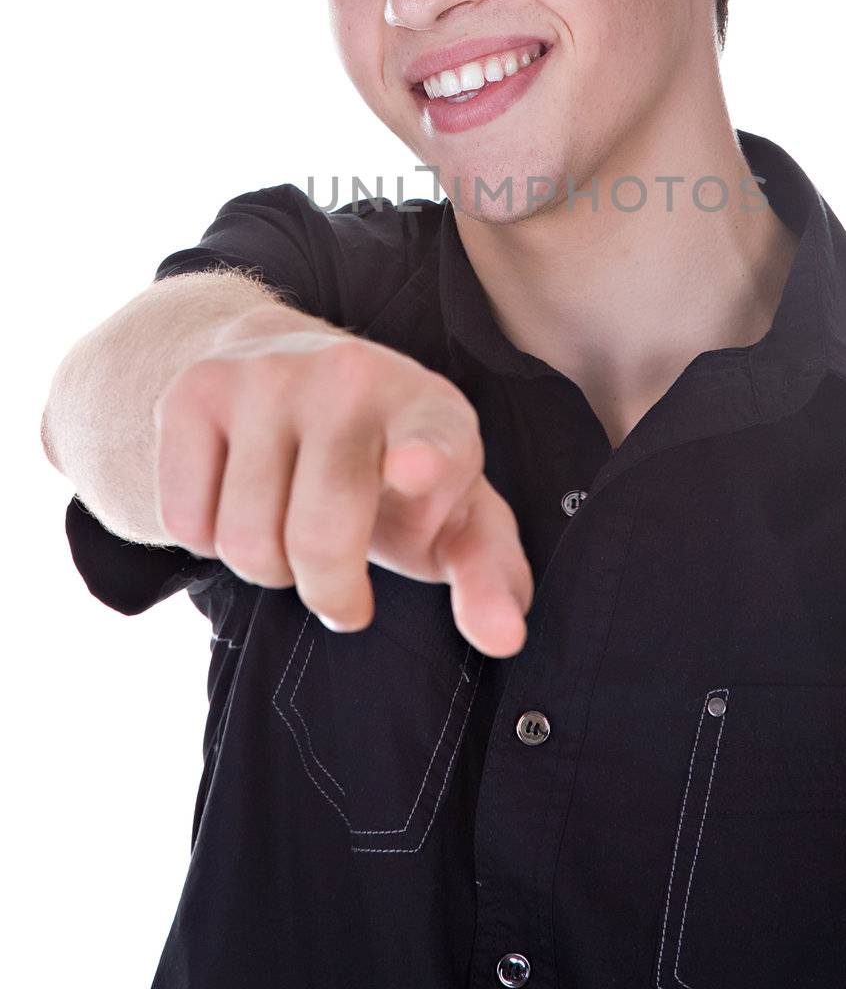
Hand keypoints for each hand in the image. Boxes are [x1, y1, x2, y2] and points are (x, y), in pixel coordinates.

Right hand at [151, 305, 533, 656]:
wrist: (292, 362)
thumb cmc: (391, 464)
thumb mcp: (450, 512)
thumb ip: (486, 575)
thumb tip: (504, 638)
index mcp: (433, 410)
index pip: (433, 438)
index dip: (425, 460)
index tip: (415, 470)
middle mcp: (352, 377)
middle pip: (319, 537)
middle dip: (329, 592)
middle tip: (342, 590)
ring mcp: (268, 376)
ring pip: (245, 541)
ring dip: (267, 569)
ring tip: (290, 531)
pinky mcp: (196, 390)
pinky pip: (186, 523)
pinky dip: (208, 542)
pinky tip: (239, 500)